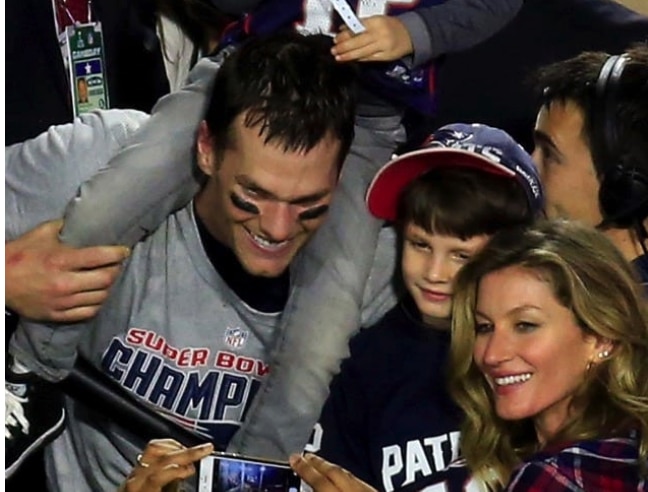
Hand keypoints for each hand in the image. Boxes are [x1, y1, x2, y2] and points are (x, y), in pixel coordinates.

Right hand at [5, 219, 129, 322]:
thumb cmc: (20, 254)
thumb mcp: (41, 233)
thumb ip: (65, 226)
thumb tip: (85, 219)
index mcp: (61, 260)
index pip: (101, 257)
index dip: (118, 253)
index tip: (124, 251)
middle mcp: (64, 283)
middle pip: (106, 279)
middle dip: (116, 270)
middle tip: (117, 264)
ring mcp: (62, 302)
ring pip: (100, 297)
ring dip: (108, 287)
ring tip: (107, 279)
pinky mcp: (57, 315)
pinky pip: (88, 312)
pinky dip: (97, 303)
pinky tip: (96, 295)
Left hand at [120, 439, 213, 491]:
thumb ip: (175, 488)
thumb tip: (190, 473)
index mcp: (140, 490)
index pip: (161, 472)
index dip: (180, 466)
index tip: (197, 464)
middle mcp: (134, 479)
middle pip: (160, 455)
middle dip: (185, 451)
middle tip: (205, 448)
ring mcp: (133, 473)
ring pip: (153, 447)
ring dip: (175, 446)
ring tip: (191, 452)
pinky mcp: (135, 471)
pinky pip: (150, 450)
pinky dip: (166, 447)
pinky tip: (176, 452)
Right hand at [289, 453, 376, 491]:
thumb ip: (320, 488)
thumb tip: (311, 485)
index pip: (319, 482)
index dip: (305, 469)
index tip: (294, 458)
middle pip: (335, 473)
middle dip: (319, 463)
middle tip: (305, 455)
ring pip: (350, 476)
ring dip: (333, 468)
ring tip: (322, 464)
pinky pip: (360, 483)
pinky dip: (348, 478)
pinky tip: (346, 480)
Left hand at [332, 16, 412, 62]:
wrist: (410, 35)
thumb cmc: (390, 26)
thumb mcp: (376, 20)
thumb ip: (360, 25)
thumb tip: (343, 29)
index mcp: (376, 22)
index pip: (357, 29)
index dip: (345, 35)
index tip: (336, 39)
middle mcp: (380, 34)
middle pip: (358, 42)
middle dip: (344, 47)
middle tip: (334, 50)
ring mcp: (383, 46)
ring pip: (362, 52)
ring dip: (348, 55)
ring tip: (338, 57)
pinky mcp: (385, 56)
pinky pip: (369, 58)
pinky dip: (359, 58)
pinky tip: (351, 59)